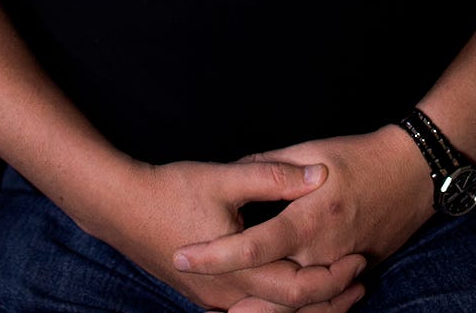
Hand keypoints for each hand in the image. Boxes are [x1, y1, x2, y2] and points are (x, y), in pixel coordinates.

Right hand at [83, 158, 368, 311]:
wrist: (116, 207)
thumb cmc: (168, 189)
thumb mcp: (223, 177)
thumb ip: (272, 176)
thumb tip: (318, 175)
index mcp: (236, 270)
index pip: (298, 291)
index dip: (332, 279)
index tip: (358, 261)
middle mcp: (226, 295)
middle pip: (290, 311)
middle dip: (329, 298)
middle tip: (359, 278)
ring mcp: (212, 299)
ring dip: (305, 303)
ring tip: (335, 287)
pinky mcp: (203, 295)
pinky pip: (250, 308)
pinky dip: (278, 302)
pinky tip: (289, 284)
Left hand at [173, 130, 431, 291]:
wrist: (414, 172)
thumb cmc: (360, 156)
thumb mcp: (311, 150)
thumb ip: (269, 168)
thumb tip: (233, 172)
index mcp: (310, 217)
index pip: (254, 245)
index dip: (216, 255)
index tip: (184, 256)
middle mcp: (324, 250)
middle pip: (273, 292)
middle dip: (236, 303)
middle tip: (199, 298)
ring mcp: (340, 265)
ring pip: (296, 304)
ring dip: (260, 311)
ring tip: (223, 309)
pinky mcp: (350, 270)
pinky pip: (318, 299)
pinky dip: (291, 307)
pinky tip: (263, 305)